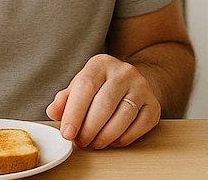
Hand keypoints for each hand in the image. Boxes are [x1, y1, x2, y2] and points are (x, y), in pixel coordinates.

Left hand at [46, 54, 160, 148]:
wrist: (131, 84)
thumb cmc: (100, 88)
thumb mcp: (79, 88)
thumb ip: (64, 100)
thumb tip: (53, 111)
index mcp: (101, 64)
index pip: (85, 86)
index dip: (74, 113)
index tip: (67, 133)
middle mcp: (124, 72)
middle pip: (104, 104)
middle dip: (89, 129)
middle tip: (80, 142)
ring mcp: (142, 87)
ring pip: (123, 117)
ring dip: (105, 137)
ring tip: (94, 143)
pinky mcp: (154, 104)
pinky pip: (139, 126)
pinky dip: (123, 138)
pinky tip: (112, 140)